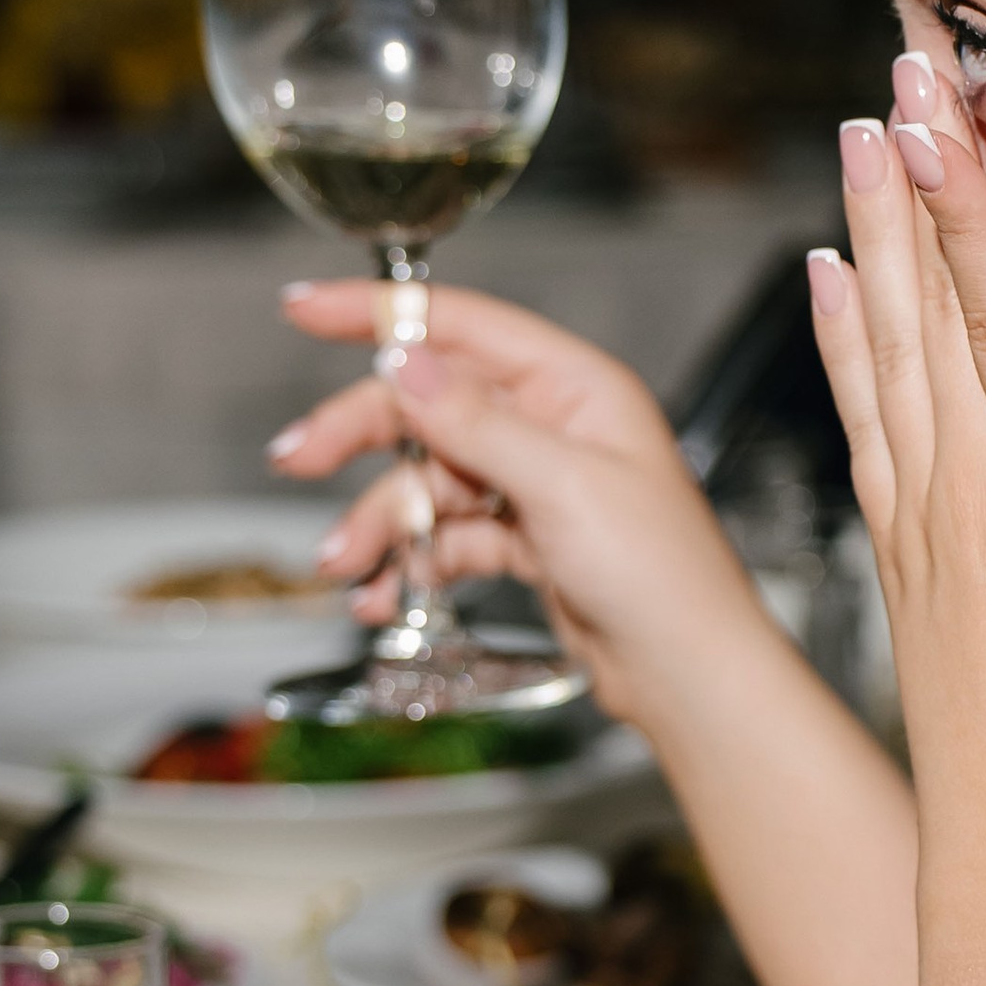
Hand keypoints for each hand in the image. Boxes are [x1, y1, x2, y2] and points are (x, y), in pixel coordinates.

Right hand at [267, 283, 768, 730]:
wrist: (689, 677)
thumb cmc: (662, 577)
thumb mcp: (563, 487)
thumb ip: (476, 425)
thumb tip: (403, 363)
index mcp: (575, 388)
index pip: (463, 326)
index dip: (380, 313)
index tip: (305, 309)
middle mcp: (554, 426)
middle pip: (431, 407)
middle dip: (360, 435)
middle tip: (296, 458)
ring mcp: (538, 485)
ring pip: (431, 481)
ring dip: (382, 520)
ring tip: (344, 565)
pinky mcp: (527, 542)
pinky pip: (449, 537)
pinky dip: (412, 563)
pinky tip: (382, 595)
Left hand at [811, 56, 985, 985]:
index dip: (966, 201)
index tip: (931, 103)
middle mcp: (970, 490)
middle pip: (928, 304)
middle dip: (909, 179)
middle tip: (887, 66)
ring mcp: (924, 520)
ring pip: (883, 348)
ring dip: (868, 236)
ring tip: (850, 139)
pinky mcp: (903, 556)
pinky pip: (861, 419)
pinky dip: (841, 340)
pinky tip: (828, 282)